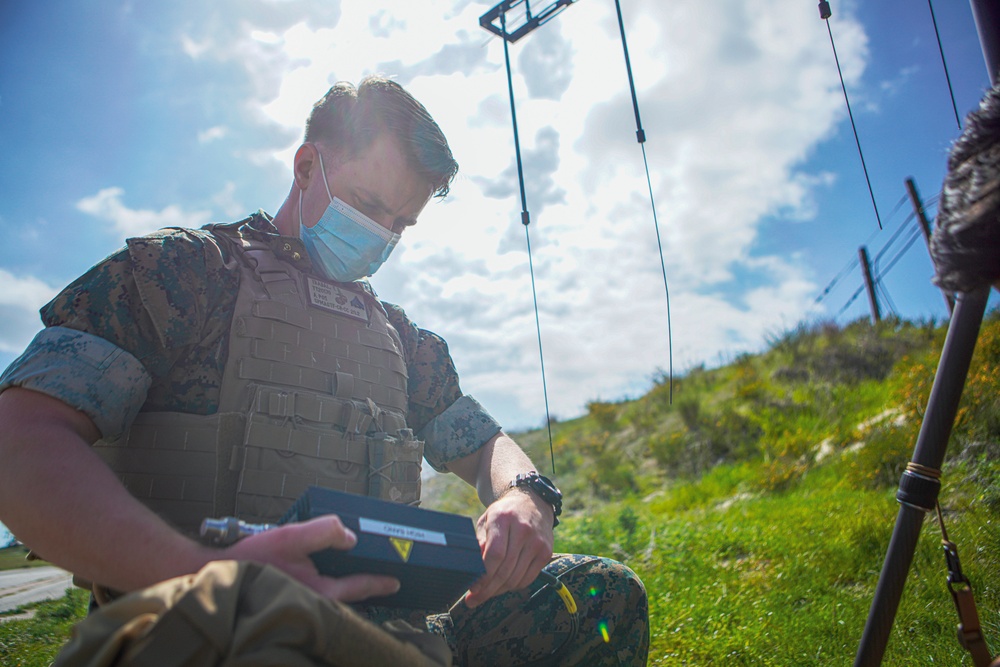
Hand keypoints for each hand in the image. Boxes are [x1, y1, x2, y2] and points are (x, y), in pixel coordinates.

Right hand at [221, 515, 399, 601]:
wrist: (218, 573)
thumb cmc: (253, 559)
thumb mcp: (291, 537)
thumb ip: (324, 532)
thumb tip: (350, 537)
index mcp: (319, 593)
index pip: (358, 588)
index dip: (379, 582)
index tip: (395, 582)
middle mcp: (313, 603)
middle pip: (348, 597)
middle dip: (364, 588)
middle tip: (381, 578)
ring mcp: (303, 603)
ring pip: (333, 598)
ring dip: (346, 587)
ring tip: (357, 575)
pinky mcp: (292, 600)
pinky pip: (318, 596)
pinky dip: (328, 586)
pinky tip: (325, 573)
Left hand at [464, 489, 553, 607]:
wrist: (532, 502)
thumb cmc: (504, 514)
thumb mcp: (486, 520)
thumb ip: (479, 542)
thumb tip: (473, 568)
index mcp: (503, 519)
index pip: (495, 554)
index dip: (484, 575)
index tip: (472, 588)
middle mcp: (523, 530)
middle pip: (505, 570)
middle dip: (487, 589)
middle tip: (473, 600)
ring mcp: (537, 542)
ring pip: (516, 578)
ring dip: (499, 590)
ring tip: (486, 594)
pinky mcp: (546, 552)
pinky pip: (528, 578)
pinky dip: (514, 586)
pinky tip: (503, 585)